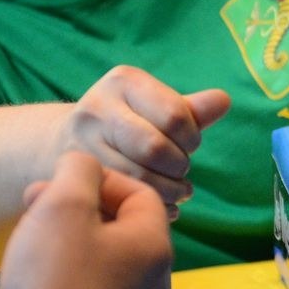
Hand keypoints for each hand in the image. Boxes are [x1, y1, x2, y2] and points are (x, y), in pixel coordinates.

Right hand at [0, 152, 171, 288]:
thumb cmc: (54, 274)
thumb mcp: (63, 204)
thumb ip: (79, 170)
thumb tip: (84, 164)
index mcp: (154, 245)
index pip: (139, 192)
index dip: (101, 178)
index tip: (63, 179)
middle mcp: (155, 280)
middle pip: (120, 225)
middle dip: (77, 206)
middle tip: (36, 202)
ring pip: (104, 257)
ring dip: (70, 237)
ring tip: (30, 234)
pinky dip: (70, 273)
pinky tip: (38, 273)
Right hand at [59, 67, 230, 208]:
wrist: (64, 143)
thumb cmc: (127, 124)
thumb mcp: (156, 109)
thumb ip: (190, 110)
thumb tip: (224, 100)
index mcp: (124, 81)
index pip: (175, 115)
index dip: (191, 138)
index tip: (189, 145)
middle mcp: (96, 107)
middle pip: (155, 148)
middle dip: (179, 165)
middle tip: (182, 171)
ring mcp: (80, 143)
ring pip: (139, 178)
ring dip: (170, 191)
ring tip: (178, 191)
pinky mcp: (72, 178)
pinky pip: (122, 199)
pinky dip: (151, 206)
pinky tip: (161, 205)